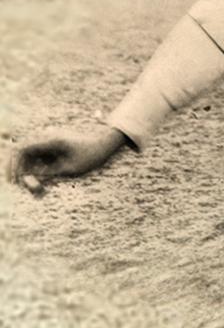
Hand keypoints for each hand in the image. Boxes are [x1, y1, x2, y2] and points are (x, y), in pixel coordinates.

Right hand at [6, 127, 128, 195]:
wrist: (107, 143)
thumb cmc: (91, 155)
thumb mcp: (69, 169)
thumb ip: (47, 174)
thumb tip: (26, 179)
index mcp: (50, 140)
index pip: (21, 149)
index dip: (13, 165)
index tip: (14, 181)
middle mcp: (47, 138)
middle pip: (22, 153)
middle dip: (19, 171)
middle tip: (23, 188)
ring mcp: (49, 142)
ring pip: (29, 158)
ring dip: (28, 172)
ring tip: (38, 190)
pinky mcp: (53, 147)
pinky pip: (38, 159)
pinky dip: (37, 171)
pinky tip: (42, 185)